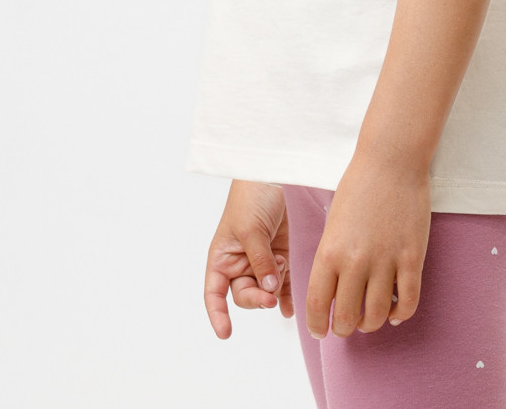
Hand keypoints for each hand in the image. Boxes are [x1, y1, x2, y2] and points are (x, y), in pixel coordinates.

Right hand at [203, 179, 293, 338]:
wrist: (273, 173)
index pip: (214, 292)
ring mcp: (260, 259)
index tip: (225, 333)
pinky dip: (286, 294)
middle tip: (270, 297)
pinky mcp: (279, 254)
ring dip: (274, 291)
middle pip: (244, 295)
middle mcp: (239, 262)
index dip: (217, 314)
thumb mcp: (251, 229)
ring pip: (265, 290)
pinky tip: (292, 308)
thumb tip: (268, 289)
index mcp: (222, 257)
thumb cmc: (250, 197)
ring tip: (282, 275)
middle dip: (257, 298)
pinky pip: (281, 282)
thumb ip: (259, 261)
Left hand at [306, 151, 430, 338]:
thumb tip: (334, 291)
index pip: (318, 305)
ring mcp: (386, 261)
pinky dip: (400, 314)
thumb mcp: (332, 223)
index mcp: (329, 251)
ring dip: (371, 323)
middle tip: (346, 324)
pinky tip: (394, 311)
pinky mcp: (412, 258)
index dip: (317, 325)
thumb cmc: (358, 187)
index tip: (319, 330)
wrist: (391, 161)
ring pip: (376, 316)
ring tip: (370, 317)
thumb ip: (332, 258)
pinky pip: (407, 302)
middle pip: (347, 318)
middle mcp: (355, 262)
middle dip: (344, 328)